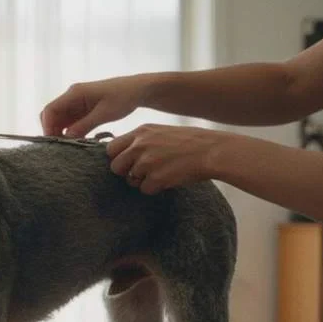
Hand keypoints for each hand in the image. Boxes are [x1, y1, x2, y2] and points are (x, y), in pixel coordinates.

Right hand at [40, 75, 149, 137]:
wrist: (137, 90)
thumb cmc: (122, 98)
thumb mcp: (104, 114)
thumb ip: (84, 125)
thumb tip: (66, 138)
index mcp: (74, 93)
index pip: (50, 110)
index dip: (47, 127)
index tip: (53, 142)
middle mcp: (72, 96)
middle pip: (51, 115)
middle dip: (52, 131)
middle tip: (60, 147)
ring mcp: (76, 102)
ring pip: (59, 119)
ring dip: (61, 132)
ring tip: (68, 147)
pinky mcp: (82, 109)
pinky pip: (70, 121)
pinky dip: (69, 132)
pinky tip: (76, 141)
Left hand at [107, 124, 236, 193]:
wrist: (211, 150)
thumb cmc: (189, 142)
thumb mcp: (160, 132)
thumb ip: (141, 140)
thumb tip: (123, 154)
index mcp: (141, 132)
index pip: (111, 148)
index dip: (118, 157)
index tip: (128, 161)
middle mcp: (140, 145)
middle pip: (115, 166)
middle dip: (125, 172)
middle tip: (141, 172)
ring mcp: (147, 162)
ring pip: (130, 180)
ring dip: (142, 181)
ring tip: (160, 173)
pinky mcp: (156, 178)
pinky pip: (145, 189)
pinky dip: (155, 188)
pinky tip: (168, 179)